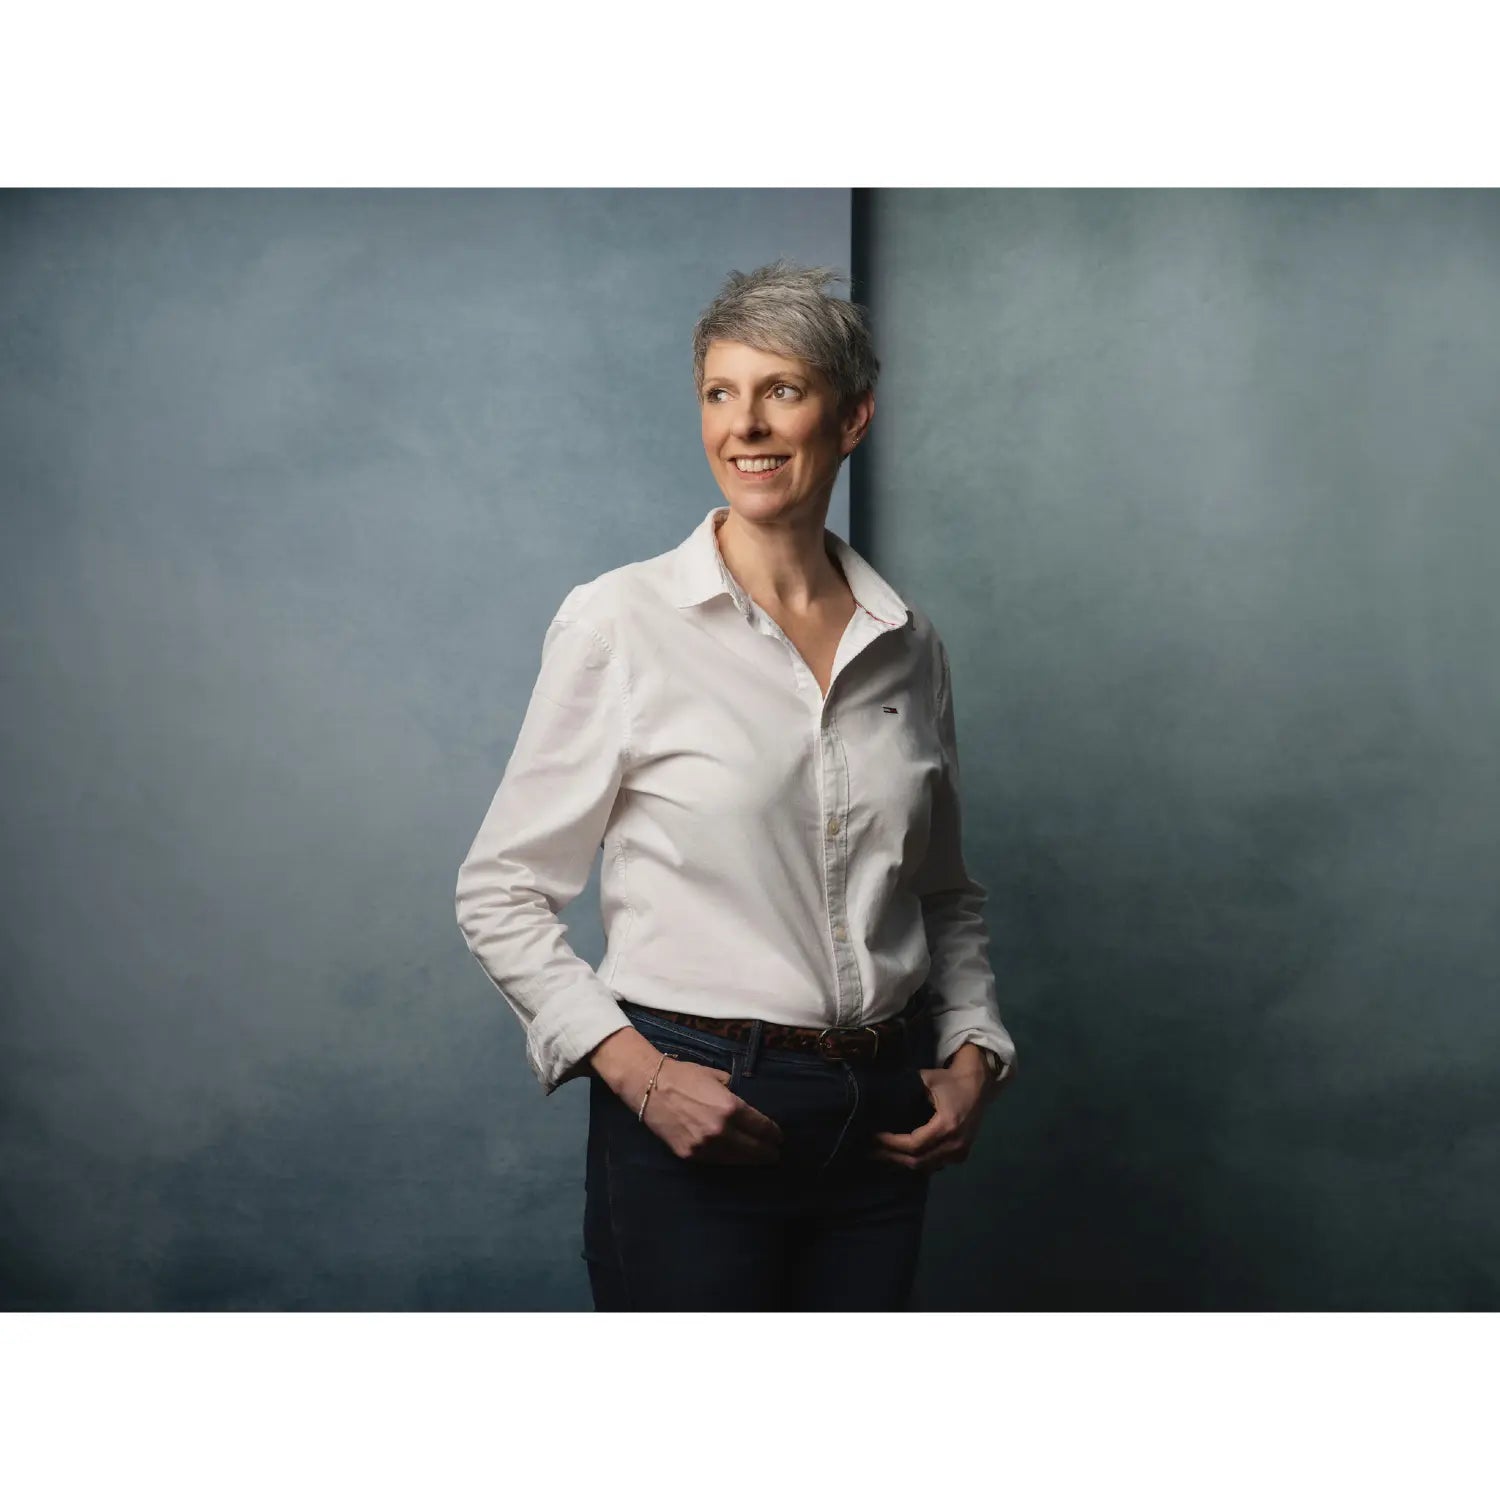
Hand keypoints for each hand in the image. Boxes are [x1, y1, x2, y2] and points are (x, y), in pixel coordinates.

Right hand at [640, 1056, 783, 1164]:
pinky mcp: (690, 1155)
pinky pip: (717, 1161)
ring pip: (736, 1159)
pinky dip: (730, 1161)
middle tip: (776, 1154)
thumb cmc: (685, 1076)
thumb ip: (735, 1094)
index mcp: (731, 1108)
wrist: (649, 1086)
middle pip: (754, 1148)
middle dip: (768, 1152)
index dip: (773, 1134)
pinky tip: (736, 1159)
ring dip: (751, 1160)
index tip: (779, 1137)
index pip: (762, 1127)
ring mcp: (705, 1146)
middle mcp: (721, 1131)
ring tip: (761, 1160)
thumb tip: (747, 1107)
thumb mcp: (717, 1077)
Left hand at [866, 1058, 993, 1173]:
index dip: (891, 1144)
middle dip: (892, 1156)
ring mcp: (960, 1152)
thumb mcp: (926, 1078)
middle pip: (918, 1161)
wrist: (977, 1085)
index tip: (874, 1137)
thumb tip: (877, 1098)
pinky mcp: (961, 1154)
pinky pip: (935, 1165)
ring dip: (902, 1162)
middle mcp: (955, 1143)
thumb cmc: (950, 1080)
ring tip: (881, 1154)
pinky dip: (917, 1162)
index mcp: (947, 1125)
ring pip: (926, 1166)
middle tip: (870, 1150)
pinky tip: (900, 1156)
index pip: (914, 1144)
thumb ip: (904, 1088)